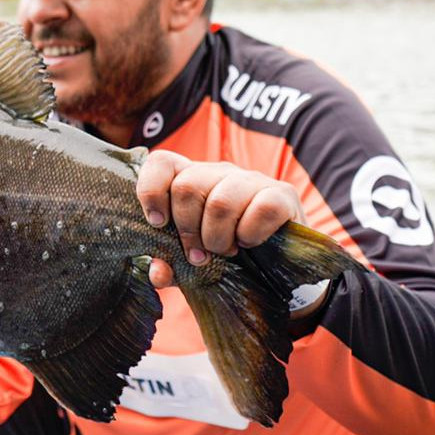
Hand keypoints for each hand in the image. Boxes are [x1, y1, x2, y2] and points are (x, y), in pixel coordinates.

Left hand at [136, 151, 306, 288]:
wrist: (280, 265)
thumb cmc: (226, 254)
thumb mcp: (191, 262)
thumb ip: (168, 266)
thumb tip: (157, 272)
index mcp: (191, 179)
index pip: (161, 162)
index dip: (151, 191)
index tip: (158, 223)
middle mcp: (220, 172)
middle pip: (187, 186)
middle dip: (187, 230)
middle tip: (199, 254)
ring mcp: (252, 180)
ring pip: (220, 202)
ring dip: (218, 238)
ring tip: (225, 251)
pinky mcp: (282, 195)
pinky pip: (260, 210)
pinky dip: (250, 235)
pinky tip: (250, 243)